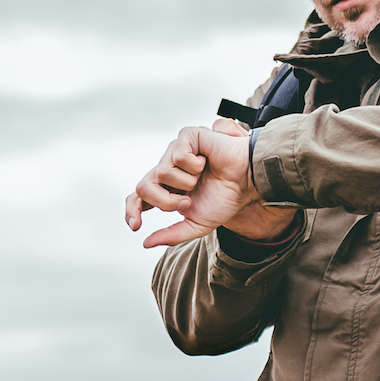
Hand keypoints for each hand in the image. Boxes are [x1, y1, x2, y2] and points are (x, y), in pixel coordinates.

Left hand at [124, 119, 297, 248]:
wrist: (247, 181)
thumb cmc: (225, 199)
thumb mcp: (197, 224)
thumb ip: (171, 235)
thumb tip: (145, 243)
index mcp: (166, 188)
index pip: (138, 197)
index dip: (132, 211)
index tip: (136, 226)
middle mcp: (166, 168)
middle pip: (143, 187)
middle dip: (165, 201)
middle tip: (187, 203)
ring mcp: (174, 151)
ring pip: (161, 173)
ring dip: (186, 183)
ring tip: (202, 178)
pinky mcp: (185, 137)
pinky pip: (177, 156)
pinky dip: (194, 165)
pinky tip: (206, 161)